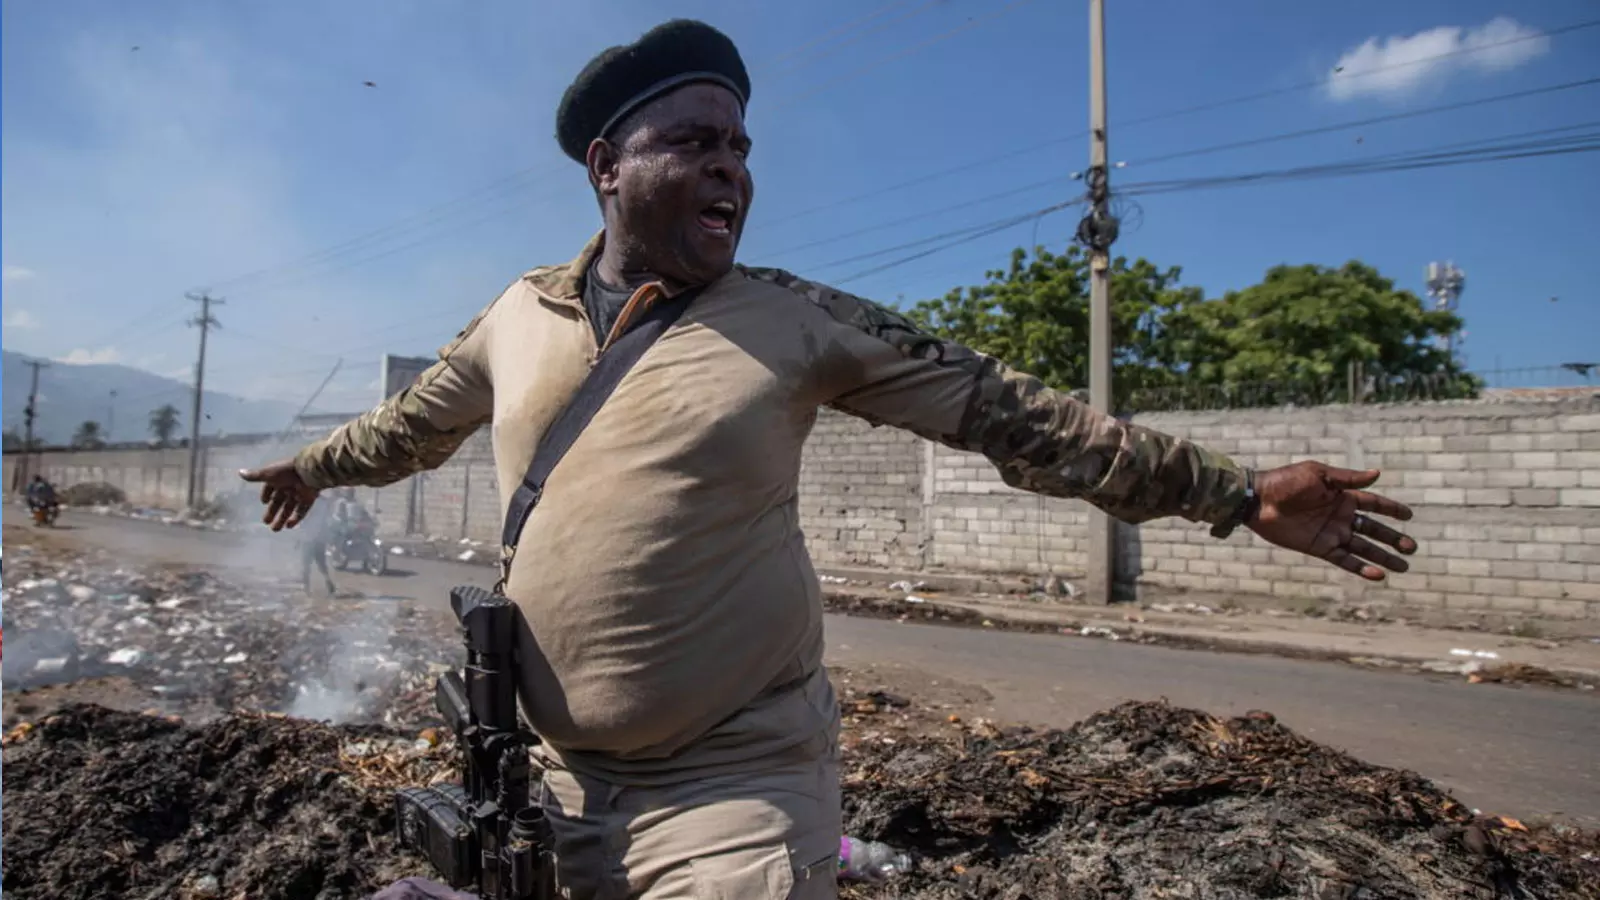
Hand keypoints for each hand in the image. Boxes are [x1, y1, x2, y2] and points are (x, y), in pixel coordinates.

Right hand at [238, 459, 319, 531]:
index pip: (271, 488)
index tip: (263, 502)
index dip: (266, 494)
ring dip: (282, 519)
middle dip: (272, 512)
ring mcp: (299, 494)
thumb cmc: (286, 471)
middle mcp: (288, 487)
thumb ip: (255, 476)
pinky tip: (288, 526)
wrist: (308, 472)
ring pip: (289, 509)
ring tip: (275, 529)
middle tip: (265, 522)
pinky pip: (301, 511)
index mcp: (278, 479)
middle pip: (279, 502)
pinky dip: (295, 519)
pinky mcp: (308, 500)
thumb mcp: (268, 474)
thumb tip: (239, 472)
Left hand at [1248, 463, 1416, 581]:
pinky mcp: (1319, 547)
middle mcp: (1339, 516)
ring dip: (1383, 557)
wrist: (1258, 500)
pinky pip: (1344, 560)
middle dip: (1392, 539)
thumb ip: (1348, 478)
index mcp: (1342, 496)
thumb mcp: (1318, 474)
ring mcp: (1330, 533)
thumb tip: (1377, 474)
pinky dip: (1361, 568)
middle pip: (1373, 529)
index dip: (1391, 510)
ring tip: (1403, 566)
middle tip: (1412, 548)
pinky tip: (1378, 575)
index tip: (1409, 516)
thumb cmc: (1286, 482)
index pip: (1373, 504)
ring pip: (1363, 548)